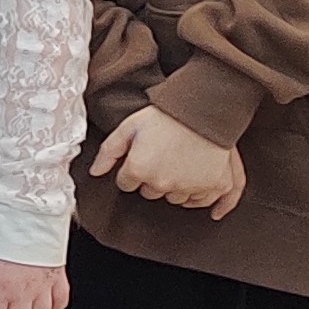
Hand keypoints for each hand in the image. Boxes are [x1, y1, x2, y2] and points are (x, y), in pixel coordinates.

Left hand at [89, 108, 245, 216]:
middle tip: (161, 156)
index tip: (141, 158)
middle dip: (152, 178)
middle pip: (150, 192)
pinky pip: (201, 201)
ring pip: (174, 198)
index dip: (132, 170)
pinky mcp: (213, 185)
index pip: (126, 184)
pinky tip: (195, 186)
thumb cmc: (166, 114)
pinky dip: (199, 196)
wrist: (204, 107)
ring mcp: (188, 186)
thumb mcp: (129, 126)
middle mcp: (162, 182)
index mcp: (139, 169)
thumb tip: (95, 172)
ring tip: (179, 162)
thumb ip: (108, 151)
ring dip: (175, 186)